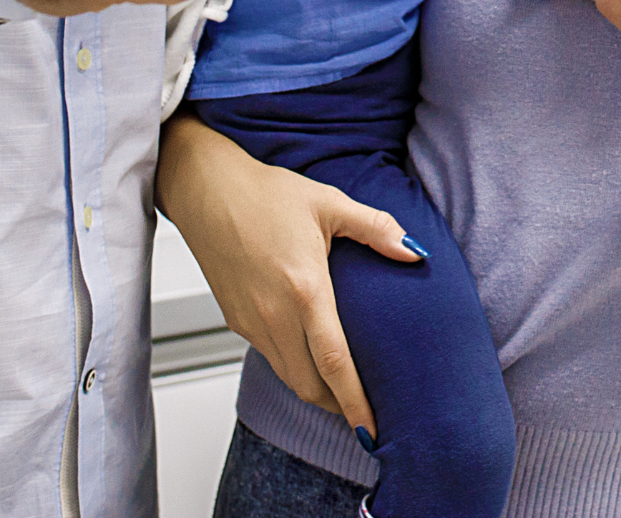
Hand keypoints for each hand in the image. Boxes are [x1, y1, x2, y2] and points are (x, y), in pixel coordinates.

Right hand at [156, 116, 419, 435]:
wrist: (206, 190)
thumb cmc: (265, 193)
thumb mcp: (329, 202)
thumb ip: (376, 229)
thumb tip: (414, 253)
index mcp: (303, 288)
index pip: (335, 363)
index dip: (355, 402)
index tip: (373, 429)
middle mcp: (274, 313)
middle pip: (310, 385)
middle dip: (339, 408)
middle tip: (367, 415)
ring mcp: (251, 321)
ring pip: (288, 377)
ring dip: (316, 392)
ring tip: (344, 393)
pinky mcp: (236, 319)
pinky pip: (270, 357)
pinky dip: (294, 368)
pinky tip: (311, 358)